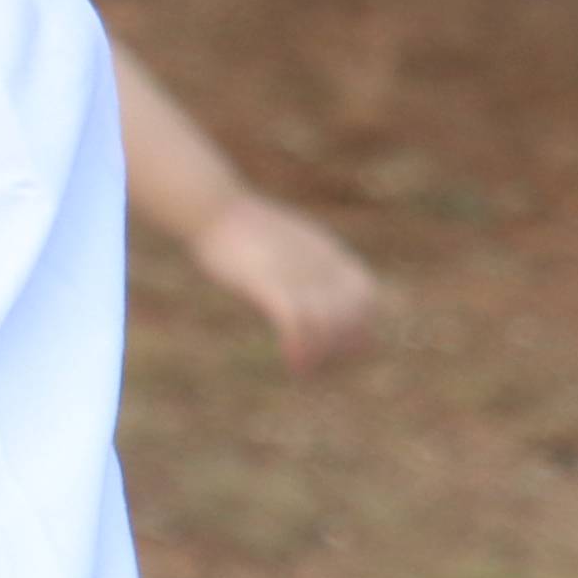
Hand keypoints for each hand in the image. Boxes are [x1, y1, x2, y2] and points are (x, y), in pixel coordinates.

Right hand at [187, 190, 379, 368]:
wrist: (210, 207)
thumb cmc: (238, 227)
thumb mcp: (280, 240)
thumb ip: (297, 258)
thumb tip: (301, 277)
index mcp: (328, 254)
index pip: (367, 295)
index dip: (360, 324)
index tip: (339, 348)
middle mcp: (320, 265)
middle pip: (353, 314)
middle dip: (342, 347)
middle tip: (319, 365)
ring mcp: (296, 273)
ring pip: (329, 322)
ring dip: (322, 353)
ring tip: (306, 370)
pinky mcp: (268, 282)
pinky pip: (296, 320)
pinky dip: (301, 346)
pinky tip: (293, 361)